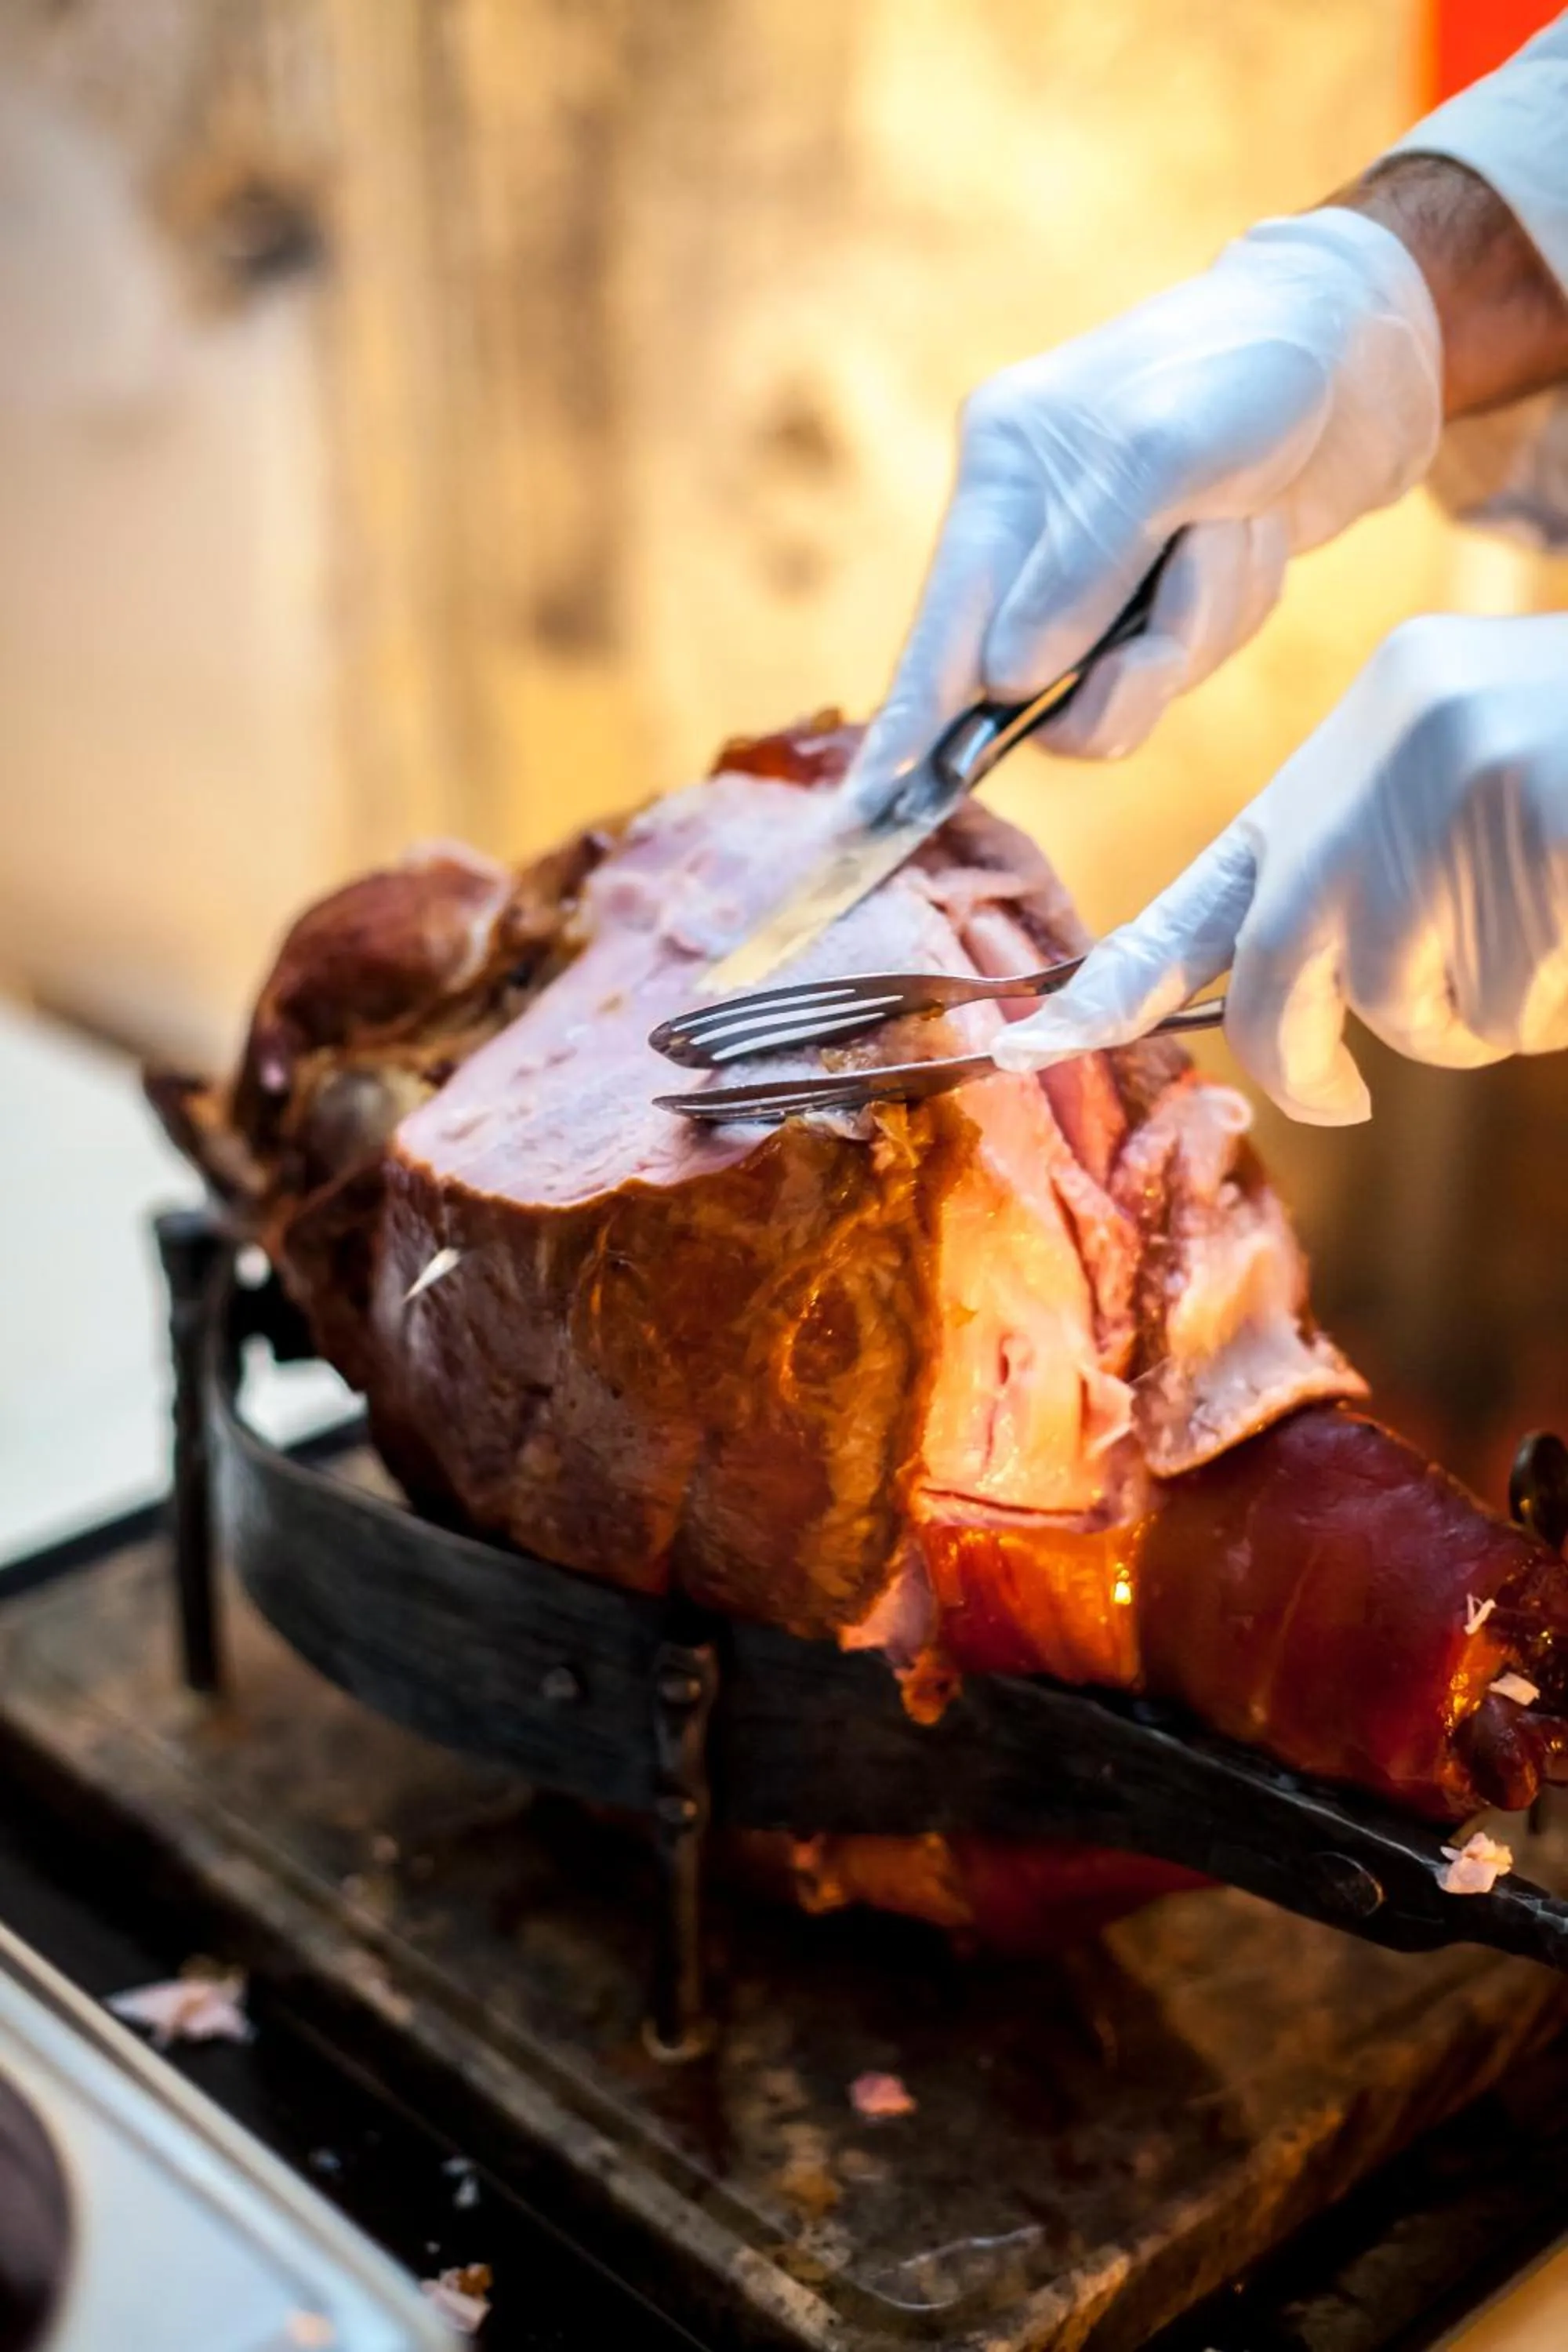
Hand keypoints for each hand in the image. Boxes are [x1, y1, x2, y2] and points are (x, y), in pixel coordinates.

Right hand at [844, 209, 1440, 814]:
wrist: (1364, 346)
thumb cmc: (1254, 368)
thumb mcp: (1166, 455)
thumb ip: (1079, 572)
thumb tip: (1005, 680)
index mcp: (1003, 471)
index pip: (939, 627)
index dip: (907, 725)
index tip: (873, 809)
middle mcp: (1034, 531)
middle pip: (1036, 683)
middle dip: (1125, 662)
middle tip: (1169, 632)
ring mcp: (1098, 573)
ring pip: (1122, 684)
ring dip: (1197, 623)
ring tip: (1236, 527)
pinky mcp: (1159, 598)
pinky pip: (1177, 666)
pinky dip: (1230, 610)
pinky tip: (1252, 532)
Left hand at [991, 614, 1567, 1122]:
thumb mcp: (1468, 797)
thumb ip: (1367, 885)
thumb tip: (1282, 1021)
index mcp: (1364, 736)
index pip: (1209, 881)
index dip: (1120, 978)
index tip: (1031, 1044)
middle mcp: (1393, 749)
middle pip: (1290, 973)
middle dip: (1310, 1059)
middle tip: (1350, 1098)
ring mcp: (1465, 785)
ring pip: (1413, 1009)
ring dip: (1478, 1024)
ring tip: (1547, 940)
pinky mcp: (1537, 824)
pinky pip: (1503, 1008)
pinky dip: (1544, 1011)